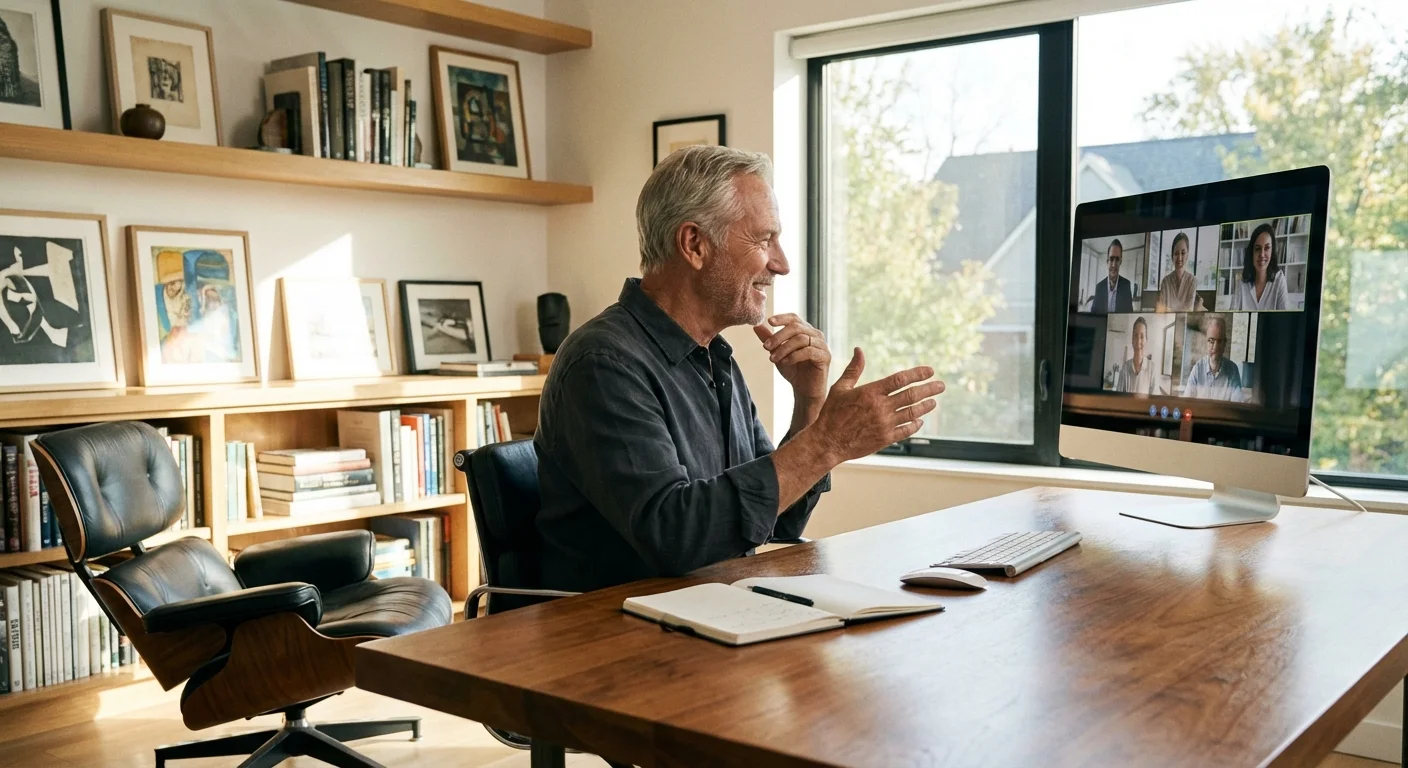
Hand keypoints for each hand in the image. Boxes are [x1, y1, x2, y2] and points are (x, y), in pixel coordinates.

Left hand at [753, 314, 830, 401]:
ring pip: (801, 339)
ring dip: (784, 348)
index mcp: (805, 331)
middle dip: (778, 336)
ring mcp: (822, 345)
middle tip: (766, 347)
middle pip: (796, 327)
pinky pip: (809, 351)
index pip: (794, 318)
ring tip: (773, 359)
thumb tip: (756, 326)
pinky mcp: (825, 356)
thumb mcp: (777, 353)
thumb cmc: (793, 370)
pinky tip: (785, 362)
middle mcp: (815, 335)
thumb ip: (769, 339)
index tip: (769, 321)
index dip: (782, 318)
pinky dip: (794, 356)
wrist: (804, 390)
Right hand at [806, 348, 943, 462]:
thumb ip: (854, 369)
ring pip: (912, 412)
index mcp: (870, 392)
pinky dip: (915, 424)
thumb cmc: (831, 413)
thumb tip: (859, 350)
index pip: (900, 379)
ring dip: (925, 406)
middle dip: (929, 389)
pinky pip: (906, 430)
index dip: (918, 374)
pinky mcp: (885, 439)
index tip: (930, 371)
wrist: (827, 442)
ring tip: (933, 402)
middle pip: (911, 395)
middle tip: (941, 385)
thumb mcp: (840, 388)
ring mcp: (884, 424)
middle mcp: (880, 407)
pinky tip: (919, 420)